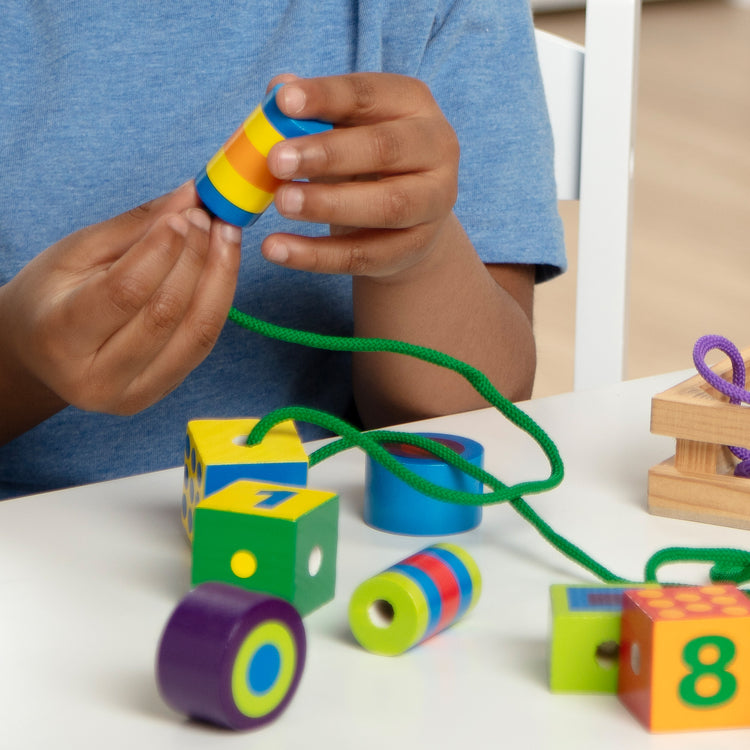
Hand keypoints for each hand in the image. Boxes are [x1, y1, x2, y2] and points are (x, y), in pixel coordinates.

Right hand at [0, 183, 241, 417]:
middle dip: (196, 258)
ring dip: (220, 278)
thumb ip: (136, 227)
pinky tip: (222, 267)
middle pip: (166, 313)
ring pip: (196, 333)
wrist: (39, 354)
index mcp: (60, 337)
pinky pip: (203, 345)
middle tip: (210, 218)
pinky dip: (219, 301)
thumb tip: (192, 196)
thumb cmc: (51, 297)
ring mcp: (132, 395)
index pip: (125, 291)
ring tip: (225, 236)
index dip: (162, 250)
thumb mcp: (77, 253)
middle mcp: (97, 378)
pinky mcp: (160, 394)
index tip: (185, 215)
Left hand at [263, 73, 459, 279]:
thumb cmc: (366, 158)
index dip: (327, 96)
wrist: (407, 217)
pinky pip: (364, 254)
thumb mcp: (343, 127)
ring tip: (281, 203)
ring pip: (385, 206)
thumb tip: (277, 88)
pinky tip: (277, 248)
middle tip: (277, 161)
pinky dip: (317, 255)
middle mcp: (436, 148)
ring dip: (328, 204)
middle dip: (328, 154)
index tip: (284, 102)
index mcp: (414, 104)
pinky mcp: (415, 247)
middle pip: (384, 149)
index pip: (370, 94)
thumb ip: (312, 110)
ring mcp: (432, 202)